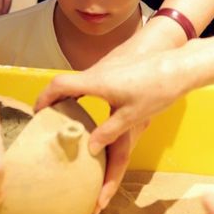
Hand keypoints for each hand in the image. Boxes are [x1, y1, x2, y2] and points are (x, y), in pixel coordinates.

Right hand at [36, 50, 188, 210]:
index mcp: (95, 82)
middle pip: (65, 83)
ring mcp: (106, 67)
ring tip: (64, 113)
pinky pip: (90, 79)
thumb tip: (90, 148)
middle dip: (53, 98)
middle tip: (46, 115)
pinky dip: (81, 90)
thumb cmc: (155, 90)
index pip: (59, 85)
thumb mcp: (131, 116)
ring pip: (79, 80)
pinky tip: (90, 102)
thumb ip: (108, 132)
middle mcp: (96, 71)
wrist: (177, 65)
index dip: (44, 97)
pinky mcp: (116, 67)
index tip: (36, 111)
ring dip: (68, 94)